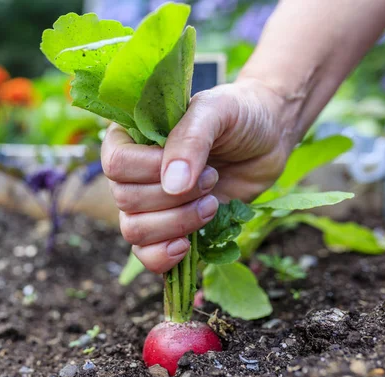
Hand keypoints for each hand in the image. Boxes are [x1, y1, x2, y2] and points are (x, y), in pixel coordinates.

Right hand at [101, 78, 295, 273]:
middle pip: (125, 199)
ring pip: (134, 230)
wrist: (268, 138)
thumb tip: (172, 185)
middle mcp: (133, 172)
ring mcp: (149, 203)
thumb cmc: (238, 115)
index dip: (148, 171)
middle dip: (174, 197)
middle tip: (212, 178)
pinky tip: (188, 245)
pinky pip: (146, 254)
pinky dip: (163, 257)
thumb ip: (190, 140)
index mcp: (132, 136)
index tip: (192, 165)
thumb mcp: (217, 112)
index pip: (115, 162)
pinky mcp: (168, 228)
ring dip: (176, 223)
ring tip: (212, 205)